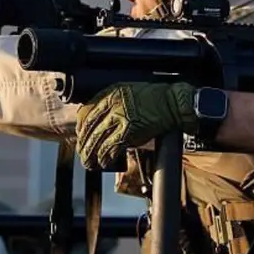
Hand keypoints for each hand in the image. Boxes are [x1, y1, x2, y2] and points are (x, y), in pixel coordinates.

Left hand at [75, 82, 197, 170]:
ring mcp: (121, 118)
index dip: (81, 126)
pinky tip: (103, 162)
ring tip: (88, 162)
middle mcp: (113, 104)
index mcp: (112, 93)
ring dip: (91, 153)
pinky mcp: (130, 131)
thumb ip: (114, 103)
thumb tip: (101, 121)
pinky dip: (106, 156)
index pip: (88, 111)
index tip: (80, 134)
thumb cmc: (156, 98)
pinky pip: (112, 146)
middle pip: (90, 127)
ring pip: (98, 139)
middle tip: (81, 151)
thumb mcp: (130, 92)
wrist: (174, 103)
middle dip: (83, 142)